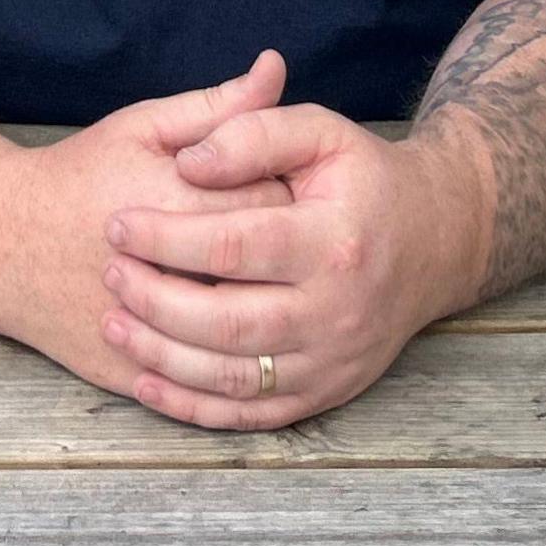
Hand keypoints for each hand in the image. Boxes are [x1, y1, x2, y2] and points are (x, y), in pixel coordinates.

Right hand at [0, 51, 294, 396]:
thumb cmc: (78, 175)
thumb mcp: (142, 126)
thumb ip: (216, 106)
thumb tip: (276, 68)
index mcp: (175, 204)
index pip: (272, 205)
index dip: (288, 196)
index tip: (281, 191)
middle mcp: (165, 273)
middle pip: (262, 272)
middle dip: (279, 257)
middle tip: (276, 242)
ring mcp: (146, 331)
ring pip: (235, 337)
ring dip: (256, 313)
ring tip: (249, 283)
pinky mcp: (131, 373)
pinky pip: (195, 383)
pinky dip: (219, 362)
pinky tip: (223, 330)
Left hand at [99, 98, 494, 429]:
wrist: (436, 240)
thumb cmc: (364, 179)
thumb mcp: (322, 131)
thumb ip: (253, 132)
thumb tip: (190, 160)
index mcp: (334, 240)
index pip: (236, 246)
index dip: (167, 237)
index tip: (117, 223)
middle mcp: (337, 309)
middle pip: (230, 322)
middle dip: (156, 302)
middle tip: (109, 275)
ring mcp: (333, 360)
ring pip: (234, 377)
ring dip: (164, 358)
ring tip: (113, 325)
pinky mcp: (326, 392)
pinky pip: (252, 414)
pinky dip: (194, 406)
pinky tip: (148, 382)